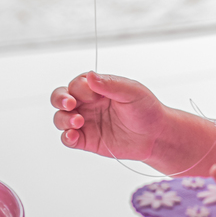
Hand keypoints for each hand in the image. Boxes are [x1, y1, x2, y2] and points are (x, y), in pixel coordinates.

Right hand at [50, 73, 168, 161]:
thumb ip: (110, 84)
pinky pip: (68, 139)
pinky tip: (73, 136)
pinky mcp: (87, 140)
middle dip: (60, 99)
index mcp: (96, 88)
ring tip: (78, 122)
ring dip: (63, 119)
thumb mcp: (132, 91)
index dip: (79, 89)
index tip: (94, 96)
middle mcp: (87, 104)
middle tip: (70, 104)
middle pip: (60, 97)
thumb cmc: (146, 109)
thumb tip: (91, 76)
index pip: (76, 84)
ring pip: (60, 118)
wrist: (156, 135)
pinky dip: (66, 137)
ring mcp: (85, 122)